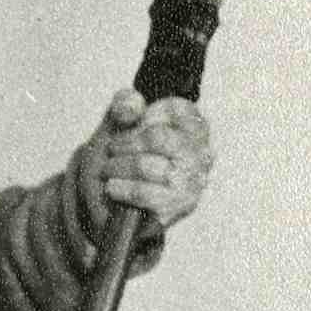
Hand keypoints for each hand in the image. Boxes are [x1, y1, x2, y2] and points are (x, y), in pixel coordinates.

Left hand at [66, 90, 211, 257]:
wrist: (115, 199)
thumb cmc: (124, 155)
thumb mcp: (120, 122)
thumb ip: (125, 104)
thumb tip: (133, 107)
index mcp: (195, 127)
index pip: (176, 108)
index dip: (145, 116)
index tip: (132, 127)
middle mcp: (201, 153)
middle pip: (158, 137)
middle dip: (125, 143)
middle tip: (111, 149)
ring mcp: (193, 181)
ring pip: (146, 166)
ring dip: (116, 167)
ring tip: (108, 170)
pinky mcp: (179, 206)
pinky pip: (144, 194)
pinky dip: (121, 188)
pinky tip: (113, 187)